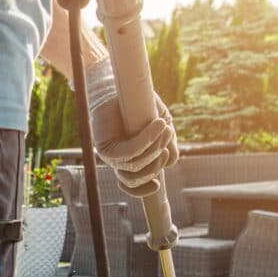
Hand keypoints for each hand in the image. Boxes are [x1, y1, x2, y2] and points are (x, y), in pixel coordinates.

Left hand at [84, 57, 178, 192]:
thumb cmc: (140, 105)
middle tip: (167, 136)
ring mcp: (109, 154)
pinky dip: (145, 140)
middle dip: (156, 162)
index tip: (156, 186)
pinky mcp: (105, 144)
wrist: (123, 86)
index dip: (142, 190)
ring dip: (153, 148)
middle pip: (135, 178)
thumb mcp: (160, 125)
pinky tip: (157, 125)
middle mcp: (117, 160)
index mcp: (129, 160)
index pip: (131, 185)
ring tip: (163, 126)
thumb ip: (167, 144)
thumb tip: (172, 162)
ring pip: (134, 166)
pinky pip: (128, 152)